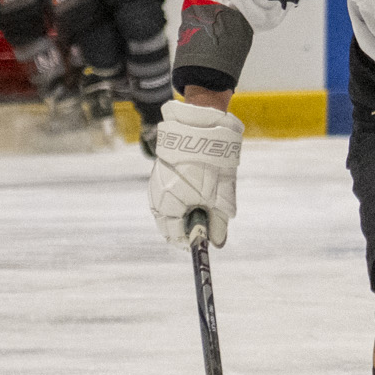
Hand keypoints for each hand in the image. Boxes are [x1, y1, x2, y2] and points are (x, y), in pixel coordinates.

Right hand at [147, 101, 244, 245]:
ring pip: (166, 210)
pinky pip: (165, 196)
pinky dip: (178, 200)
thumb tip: (216, 243)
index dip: (189, 240)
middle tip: (203, 224)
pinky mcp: (158, 175)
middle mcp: (156, 196)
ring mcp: (155, 184)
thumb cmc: (211, 166)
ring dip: (182, 212)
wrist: (200, 131)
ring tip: (201, 203)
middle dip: (185, 227)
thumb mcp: (220, 199)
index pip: (173, 234)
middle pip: (167, 224)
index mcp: (168, 205)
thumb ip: (218, 224)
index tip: (202, 241)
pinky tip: (193, 192)